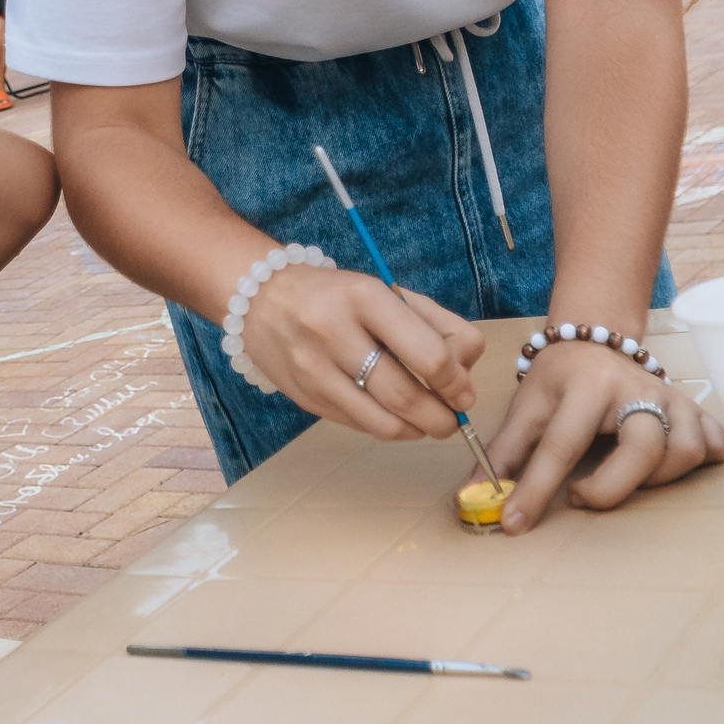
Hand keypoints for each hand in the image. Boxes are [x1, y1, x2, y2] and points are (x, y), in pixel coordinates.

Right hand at [239, 267, 483, 440]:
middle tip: (454, 419)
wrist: (258, 297)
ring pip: (383, 423)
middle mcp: (334, 332)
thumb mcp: (388, 293)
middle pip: (406, 396)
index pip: (428, 355)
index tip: (464, 392)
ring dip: (417, 431)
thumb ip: (436, 326)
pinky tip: (394, 416)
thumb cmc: (337, 295)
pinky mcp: (303, 397)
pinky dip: (387, 428)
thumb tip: (465, 377)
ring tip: (428, 423)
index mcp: (365, 297)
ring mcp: (314, 369)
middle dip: (443, 418)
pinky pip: (359, 426)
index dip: (456, 383)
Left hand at [486, 339, 723, 533]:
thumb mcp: (526, 407)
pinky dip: (701, 459)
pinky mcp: (694, 408)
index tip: (515, 523)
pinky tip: (671, 464)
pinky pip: (715, 442)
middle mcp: (635, 387)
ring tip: (621, 477)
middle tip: (581, 495)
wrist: (593, 337)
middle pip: (645, 448)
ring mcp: (671, 397)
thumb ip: (503, 453)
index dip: (536, 490)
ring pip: (685, 450)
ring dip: (654, 479)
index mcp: (586, 385)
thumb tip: (471, 498)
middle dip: (612, 487)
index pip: (562, 446)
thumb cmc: (559, 377)